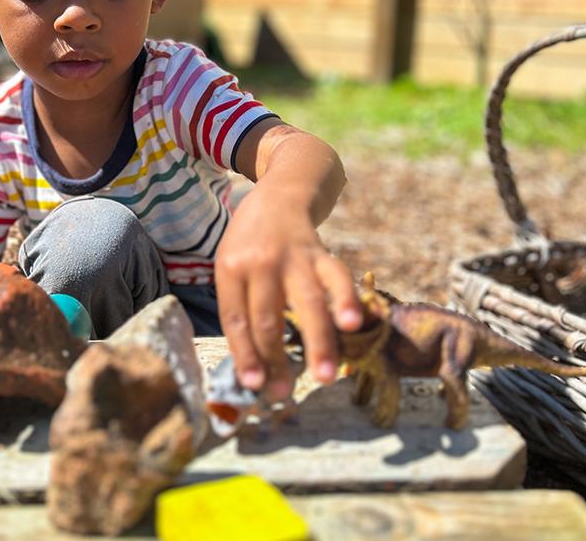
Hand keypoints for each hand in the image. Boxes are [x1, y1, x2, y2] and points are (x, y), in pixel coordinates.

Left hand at [216, 184, 361, 399]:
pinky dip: (346, 301)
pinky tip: (354, 325)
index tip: (253, 385)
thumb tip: (254, 366)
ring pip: (306, 302)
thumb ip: (241, 309)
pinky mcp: (322, 253)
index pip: (236, 319)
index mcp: (230, 268)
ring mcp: (293, 257)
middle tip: (284, 394)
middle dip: (276, 360)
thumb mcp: (231, 266)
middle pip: (267, 317)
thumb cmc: (250, 243)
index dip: (245, 353)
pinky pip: (336, 278)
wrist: (281, 192)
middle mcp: (260, 263)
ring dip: (316, 342)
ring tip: (323, 376)